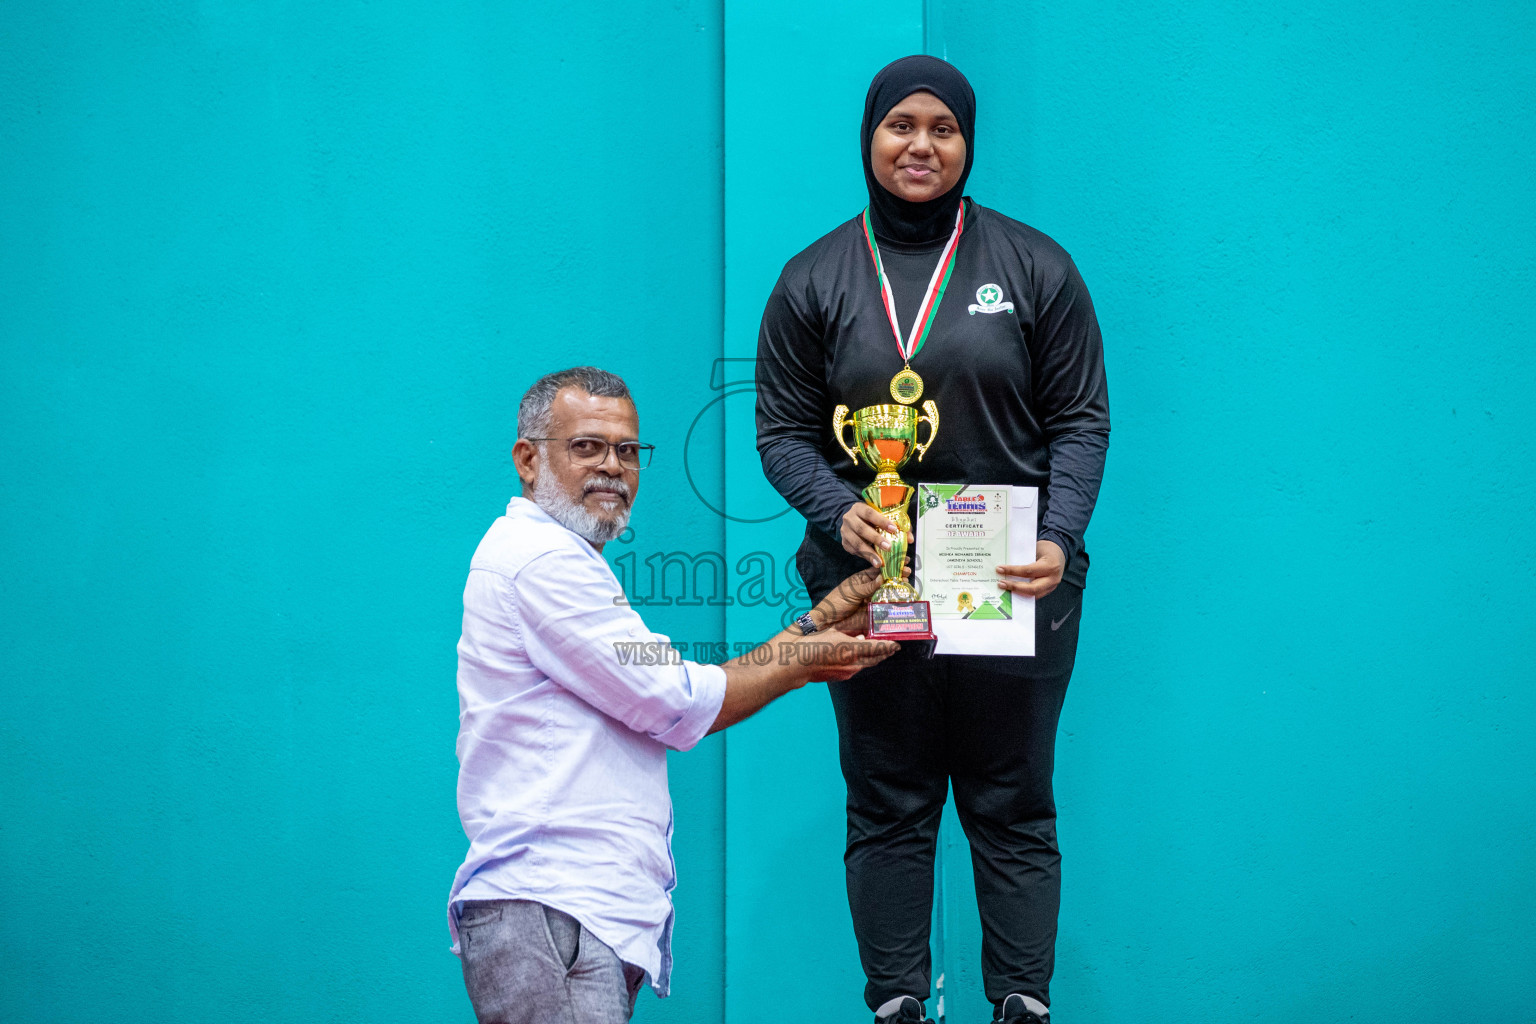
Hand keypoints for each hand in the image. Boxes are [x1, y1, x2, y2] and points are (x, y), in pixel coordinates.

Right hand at [780, 629, 898, 683]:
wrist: (796, 664)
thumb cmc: (811, 644)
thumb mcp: (832, 632)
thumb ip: (850, 633)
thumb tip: (861, 636)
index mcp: (852, 649)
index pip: (878, 647)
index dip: (889, 646)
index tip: (897, 644)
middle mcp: (853, 663)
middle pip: (876, 658)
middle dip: (885, 652)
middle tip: (892, 647)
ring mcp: (848, 672)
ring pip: (867, 664)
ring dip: (874, 657)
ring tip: (879, 651)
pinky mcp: (842, 677)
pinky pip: (857, 669)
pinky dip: (862, 662)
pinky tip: (858, 656)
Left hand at [812, 565, 910, 633]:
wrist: (828, 621)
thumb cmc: (836, 602)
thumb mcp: (852, 592)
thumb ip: (868, 586)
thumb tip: (883, 577)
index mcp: (863, 579)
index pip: (879, 569)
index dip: (891, 565)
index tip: (902, 561)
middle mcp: (869, 588)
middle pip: (886, 580)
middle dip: (898, 575)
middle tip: (908, 572)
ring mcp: (872, 599)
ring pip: (888, 592)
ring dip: (898, 587)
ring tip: (907, 583)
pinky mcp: (873, 611)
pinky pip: (885, 605)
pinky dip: (894, 602)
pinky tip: (902, 598)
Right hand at [841, 502, 908, 567]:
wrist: (850, 520)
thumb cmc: (870, 518)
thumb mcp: (880, 515)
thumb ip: (896, 524)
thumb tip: (910, 539)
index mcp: (859, 508)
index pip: (870, 513)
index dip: (882, 521)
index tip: (894, 529)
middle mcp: (849, 519)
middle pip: (862, 529)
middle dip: (876, 539)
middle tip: (889, 547)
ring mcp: (845, 531)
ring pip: (856, 543)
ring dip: (869, 553)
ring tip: (880, 562)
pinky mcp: (845, 543)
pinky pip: (854, 551)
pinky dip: (865, 557)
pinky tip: (874, 562)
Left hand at [995, 539, 1064, 599]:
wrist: (1059, 553)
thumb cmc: (1046, 549)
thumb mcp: (1036, 549)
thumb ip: (1024, 558)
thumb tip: (1006, 566)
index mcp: (1050, 566)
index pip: (1028, 571)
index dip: (1012, 571)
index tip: (999, 569)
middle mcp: (1053, 578)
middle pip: (1032, 588)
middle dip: (1014, 587)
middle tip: (1001, 583)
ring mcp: (1052, 586)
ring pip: (1033, 595)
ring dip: (1017, 593)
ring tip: (1005, 588)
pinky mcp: (1048, 590)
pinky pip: (1034, 595)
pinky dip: (1023, 594)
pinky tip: (1012, 591)